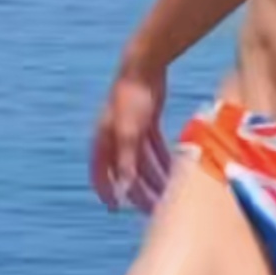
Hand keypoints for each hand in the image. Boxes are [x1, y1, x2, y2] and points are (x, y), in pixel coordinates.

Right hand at [90, 65, 170, 213]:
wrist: (144, 65)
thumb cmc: (132, 98)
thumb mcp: (129, 132)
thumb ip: (127, 160)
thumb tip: (125, 188)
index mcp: (104, 140)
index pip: (101, 173)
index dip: (107, 191)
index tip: (116, 208)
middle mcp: (115, 137)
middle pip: (126, 171)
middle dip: (138, 190)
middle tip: (151, 209)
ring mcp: (131, 129)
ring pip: (142, 161)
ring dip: (153, 178)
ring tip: (167, 195)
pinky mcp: (146, 121)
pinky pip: (153, 147)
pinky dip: (162, 159)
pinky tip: (174, 171)